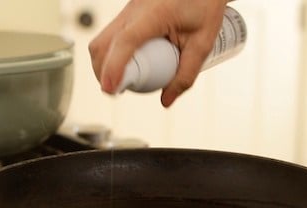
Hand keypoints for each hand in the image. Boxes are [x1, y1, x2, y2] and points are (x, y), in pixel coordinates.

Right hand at [89, 0, 228, 106]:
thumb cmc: (204, 5)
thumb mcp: (203, 44)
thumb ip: (185, 75)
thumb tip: (166, 100)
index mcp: (155, 14)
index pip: (126, 41)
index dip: (114, 67)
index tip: (111, 89)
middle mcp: (135, 9)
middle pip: (103, 44)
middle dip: (103, 72)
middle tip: (116, 91)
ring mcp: (128, 10)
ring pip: (101, 40)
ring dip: (104, 64)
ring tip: (120, 82)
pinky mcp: (127, 13)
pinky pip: (110, 36)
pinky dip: (111, 54)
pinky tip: (126, 67)